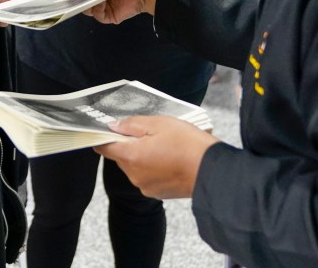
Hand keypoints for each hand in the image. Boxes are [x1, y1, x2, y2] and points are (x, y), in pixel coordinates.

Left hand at [95, 116, 219, 198]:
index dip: (105, 137)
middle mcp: (134, 175)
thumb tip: (114, 126)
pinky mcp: (159, 194)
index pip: (105, 148)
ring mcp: (146, 187)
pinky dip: (155, 168)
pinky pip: (148, 177)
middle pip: (122, 157)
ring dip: (144, 157)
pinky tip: (171, 160)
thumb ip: (133, 124)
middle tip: (152, 134)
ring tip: (166, 147)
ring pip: (136, 167)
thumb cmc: (187, 144)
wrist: (212, 171)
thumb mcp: (159, 123)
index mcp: (131, 156)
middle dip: (132, 145)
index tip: (108, 130)